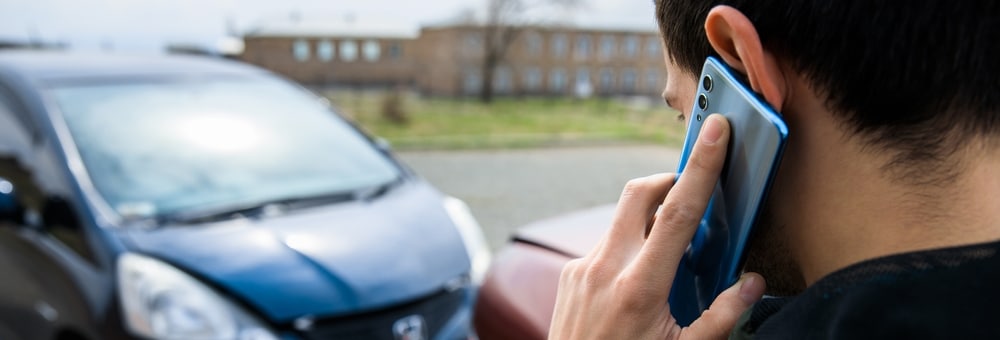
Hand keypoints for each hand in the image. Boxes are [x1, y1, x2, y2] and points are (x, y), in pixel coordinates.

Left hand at [549, 114, 765, 339]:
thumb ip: (721, 317)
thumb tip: (751, 282)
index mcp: (639, 287)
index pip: (677, 212)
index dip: (701, 167)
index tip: (715, 131)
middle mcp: (605, 269)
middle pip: (638, 194)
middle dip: (667, 180)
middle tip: (691, 192)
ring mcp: (581, 269)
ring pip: (621, 221)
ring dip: (648, 222)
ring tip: (668, 258)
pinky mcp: (569, 275)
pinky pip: (605, 245)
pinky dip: (628, 248)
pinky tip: (639, 281)